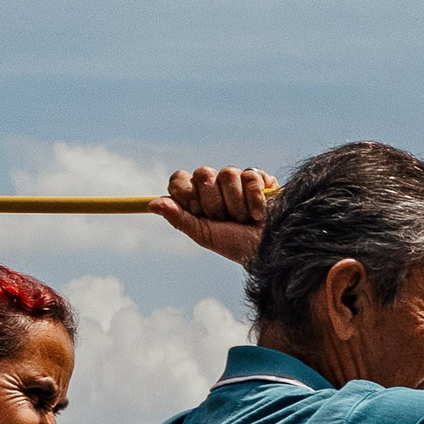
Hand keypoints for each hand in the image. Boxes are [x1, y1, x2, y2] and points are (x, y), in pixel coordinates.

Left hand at [151, 166, 278, 265]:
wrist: (272, 251)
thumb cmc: (238, 247)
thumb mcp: (205, 235)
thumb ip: (180, 218)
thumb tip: (151, 204)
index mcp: (199, 198)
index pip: (179, 179)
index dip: (187, 194)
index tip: (198, 211)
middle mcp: (216, 186)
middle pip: (203, 174)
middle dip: (214, 202)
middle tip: (226, 219)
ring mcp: (238, 180)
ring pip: (227, 173)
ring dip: (237, 204)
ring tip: (246, 219)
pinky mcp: (261, 178)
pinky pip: (250, 175)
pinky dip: (256, 200)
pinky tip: (261, 214)